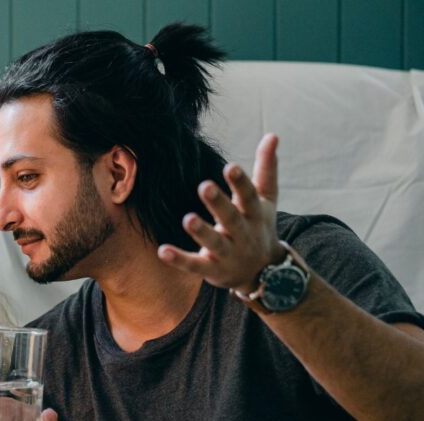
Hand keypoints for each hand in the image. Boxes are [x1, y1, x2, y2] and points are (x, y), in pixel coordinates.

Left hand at [157, 133, 285, 293]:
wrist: (264, 272)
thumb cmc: (258, 226)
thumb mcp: (265, 199)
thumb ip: (266, 169)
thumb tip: (272, 134)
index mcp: (254, 214)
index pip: (248, 196)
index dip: (240, 183)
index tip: (230, 167)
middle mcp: (242, 234)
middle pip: (231, 218)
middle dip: (219, 203)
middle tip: (204, 186)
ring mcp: (227, 253)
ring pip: (214, 243)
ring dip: (201, 232)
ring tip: (188, 218)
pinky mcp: (212, 270)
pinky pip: (194, 265)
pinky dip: (179, 259)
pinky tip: (162, 250)